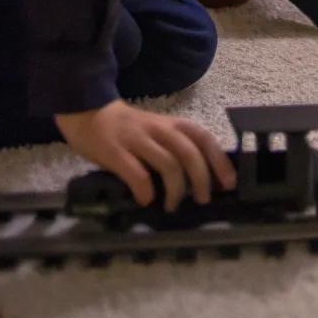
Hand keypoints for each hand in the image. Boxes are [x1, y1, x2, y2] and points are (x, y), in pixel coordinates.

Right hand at [54, 98, 235, 211]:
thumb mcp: (158, 131)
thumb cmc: (128, 128)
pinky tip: (145, 200)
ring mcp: (137, 140)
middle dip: (201, 178)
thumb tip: (202, 178)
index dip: (219, 159)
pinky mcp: (115, 151)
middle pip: (189, 152)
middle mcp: (159, 130)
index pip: (203, 137)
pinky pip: (136, 172)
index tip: (228, 182)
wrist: (88, 112)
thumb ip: (175, 147)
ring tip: (172, 205)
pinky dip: (145, 189)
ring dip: (175, 188)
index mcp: (172, 125)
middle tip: (203, 199)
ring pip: (167, 163)